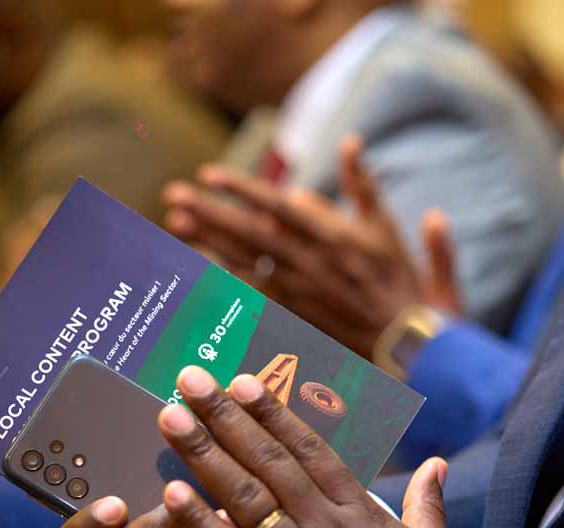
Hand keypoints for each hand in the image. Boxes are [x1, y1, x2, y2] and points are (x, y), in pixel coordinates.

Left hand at [156, 366, 470, 527]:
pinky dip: (200, 523)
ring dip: (203, 454)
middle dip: (225, 416)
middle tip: (189, 380)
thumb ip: (425, 504)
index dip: (272, 413)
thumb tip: (437, 465)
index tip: (242, 382)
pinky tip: (170, 494)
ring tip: (168, 418)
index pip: (310, 450)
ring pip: (244, 497)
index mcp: (360, 514)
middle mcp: (326, 527)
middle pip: (268, 460)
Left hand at [163, 136, 461, 357]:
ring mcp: (297, 291)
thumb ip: (363, 183)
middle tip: (173, 196)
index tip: (209, 175)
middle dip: (210, 213)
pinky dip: (225, 284)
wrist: (402, 338)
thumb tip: (349, 141)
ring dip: (208, 244)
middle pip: (249, 233)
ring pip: (244, 264)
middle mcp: (308, 262)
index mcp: (330, 235)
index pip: (277, 206)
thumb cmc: (396, 278)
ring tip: (176, 226)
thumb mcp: (384, 224)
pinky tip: (199, 272)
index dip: (242, 190)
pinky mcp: (293, 315)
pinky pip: (251, 298)